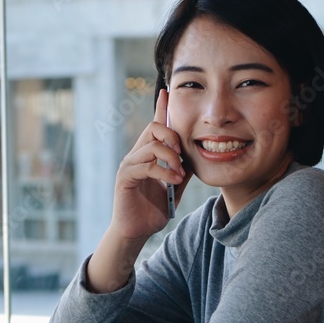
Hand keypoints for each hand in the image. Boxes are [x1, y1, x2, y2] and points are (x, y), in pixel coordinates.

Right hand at [110, 88, 188, 241]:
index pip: (155, 125)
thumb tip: (198, 153)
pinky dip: (164, 172)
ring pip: (152, 145)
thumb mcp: (175, 185)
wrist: (137, 231)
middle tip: (183, 156)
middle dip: (173, 136)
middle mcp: (136, 154)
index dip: (161, 108)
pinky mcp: (125, 177)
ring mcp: (129, 164)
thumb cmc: (153, 209)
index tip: (166, 91)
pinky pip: (146, 165)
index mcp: (148, 154)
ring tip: (180, 175)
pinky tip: (173, 181)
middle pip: (154, 128)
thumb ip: (184, 168)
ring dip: (172, 158)